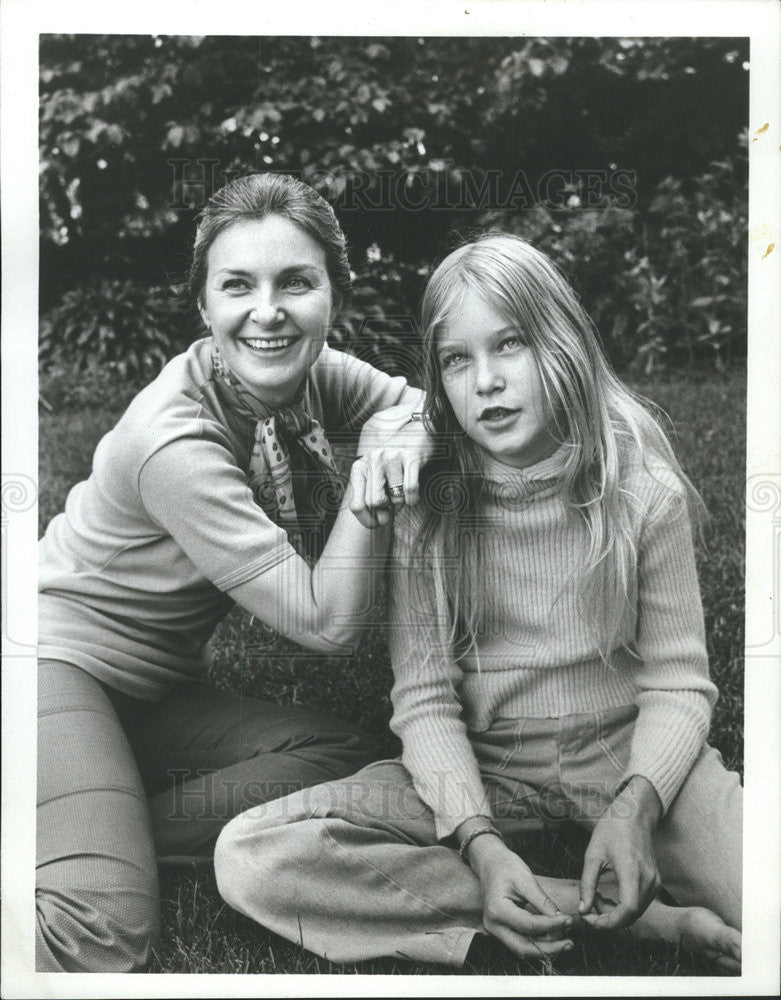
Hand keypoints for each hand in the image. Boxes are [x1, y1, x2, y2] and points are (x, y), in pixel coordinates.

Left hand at [351, 409, 432, 527]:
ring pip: (395, 498)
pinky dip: (413, 499)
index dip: (367, 520)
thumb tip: (377, 522)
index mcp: (360, 467)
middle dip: (387, 510)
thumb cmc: (395, 460)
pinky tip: (413, 494)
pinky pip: (410, 490)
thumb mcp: (376, 473)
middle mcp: (373, 460)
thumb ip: (370, 494)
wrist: (419, 430)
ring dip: (402, 501)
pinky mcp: (411, 457)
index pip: (356, 505)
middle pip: (375, 503)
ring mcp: (392, 457)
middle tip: (393, 505)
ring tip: (402, 488)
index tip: (378, 523)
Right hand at [467, 833, 573, 959]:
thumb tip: (561, 920)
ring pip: (523, 949)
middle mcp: (493, 925)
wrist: (490, 862)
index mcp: (497, 910)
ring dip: (545, 949)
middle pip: (524, 948)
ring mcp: (495, 930)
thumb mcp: (526, 879)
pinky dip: (538, 943)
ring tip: (565, 942)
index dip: (552, 926)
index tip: (569, 920)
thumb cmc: (506, 866)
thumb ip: (543, 902)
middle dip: (549, 949)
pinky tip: (553, 937)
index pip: (530, 926)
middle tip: (569, 943)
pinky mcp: (501, 930)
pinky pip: (520, 942)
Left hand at [579, 775, 662, 929]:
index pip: (628, 910)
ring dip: (615, 914)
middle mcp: (648, 878)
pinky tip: (609, 896)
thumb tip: (583, 910)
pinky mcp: (655, 881)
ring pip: (637, 913)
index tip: (591, 920)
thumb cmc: (611, 829)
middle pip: (632, 915)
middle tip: (589, 908)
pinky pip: (641, 904)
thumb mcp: (592, 854)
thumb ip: (587, 885)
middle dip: (608, 919)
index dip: (609, 922)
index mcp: (632, 870)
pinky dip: (624, 908)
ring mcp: (655, 881)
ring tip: (597, 898)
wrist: (634, 814)